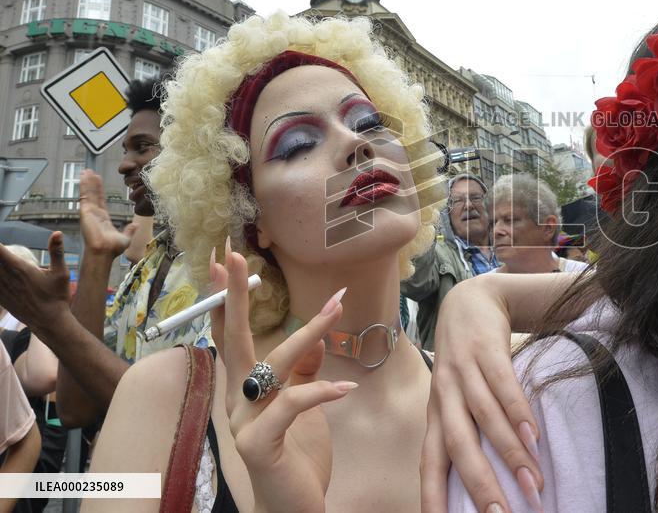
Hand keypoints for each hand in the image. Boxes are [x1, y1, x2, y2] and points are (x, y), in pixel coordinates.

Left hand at [0, 232, 71, 332]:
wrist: (49, 322)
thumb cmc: (57, 296)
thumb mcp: (61, 273)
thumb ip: (57, 252)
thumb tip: (58, 232)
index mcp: (21, 269)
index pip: (0, 251)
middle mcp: (8, 278)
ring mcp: (2, 289)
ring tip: (0, 263)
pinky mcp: (1, 299)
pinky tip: (0, 277)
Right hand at [79, 170, 135, 256]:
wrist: (104, 252)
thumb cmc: (113, 248)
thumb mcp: (125, 238)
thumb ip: (130, 230)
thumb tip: (135, 225)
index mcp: (103, 219)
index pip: (101, 201)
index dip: (99, 191)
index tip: (98, 182)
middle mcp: (95, 214)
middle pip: (94, 195)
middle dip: (92, 183)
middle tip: (90, 172)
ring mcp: (89, 212)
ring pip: (88, 193)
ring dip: (87, 182)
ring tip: (86, 171)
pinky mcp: (85, 211)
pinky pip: (84, 195)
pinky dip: (84, 185)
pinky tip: (84, 176)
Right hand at [215, 240, 354, 512]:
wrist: (293, 509)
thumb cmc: (296, 457)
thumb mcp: (303, 407)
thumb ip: (304, 373)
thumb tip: (317, 339)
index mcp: (245, 389)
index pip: (232, 336)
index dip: (228, 299)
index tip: (224, 260)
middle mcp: (237, 401)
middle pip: (233, 340)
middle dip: (233, 296)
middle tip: (232, 255)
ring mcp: (244, 423)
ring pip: (272, 366)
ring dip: (307, 334)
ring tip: (335, 309)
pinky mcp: (260, 444)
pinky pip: (291, 404)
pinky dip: (321, 391)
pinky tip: (346, 388)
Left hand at [421, 276, 542, 512]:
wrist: (470, 299)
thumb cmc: (466, 361)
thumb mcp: (457, 396)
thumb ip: (467, 431)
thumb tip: (487, 479)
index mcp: (436, 414)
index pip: (431, 463)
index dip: (434, 496)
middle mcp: (444, 396)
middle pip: (458, 447)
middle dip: (479, 486)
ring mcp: (463, 371)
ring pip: (484, 419)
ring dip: (509, 453)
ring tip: (532, 485)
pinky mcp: (485, 350)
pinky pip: (502, 385)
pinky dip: (517, 411)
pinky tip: (534, 436)